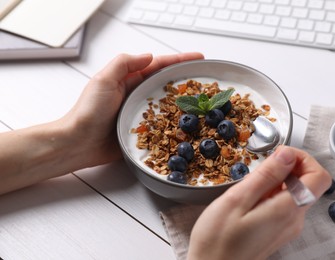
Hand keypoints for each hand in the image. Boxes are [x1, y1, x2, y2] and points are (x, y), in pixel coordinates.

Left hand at [61, 52, 203, 166]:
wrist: (80, 143)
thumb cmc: (88, 112)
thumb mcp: (103, 80)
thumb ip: (125, 64)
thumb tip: (150, 56)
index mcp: (129, 80)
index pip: (158, 66)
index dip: (178, 61)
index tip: (197, 58)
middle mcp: (137, 95)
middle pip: (166, 84)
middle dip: (185, 80)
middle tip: (205, 80)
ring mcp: (140, 114)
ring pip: (167, 105)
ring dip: (183, 102)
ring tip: (202, 101)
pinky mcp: (142, 132)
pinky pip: (162, 126)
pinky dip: (175, 124)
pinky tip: (187, 125)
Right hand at [187, 146, 330, 259]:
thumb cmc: (217, 239)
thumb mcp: (237, 199)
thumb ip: (266, 175)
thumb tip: (288, 155)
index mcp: (286, 211)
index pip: (319, 177)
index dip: (303, 158)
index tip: (280, 154)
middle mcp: (293, 220)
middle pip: (308, 183)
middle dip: (287, 167)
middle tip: (261, 168)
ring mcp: (287, 227)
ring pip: (295, 192)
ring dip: (277, 180)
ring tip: (250, 185)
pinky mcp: (278, 230)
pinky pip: (284, 204)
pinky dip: (271, 193)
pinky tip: (250, 198)